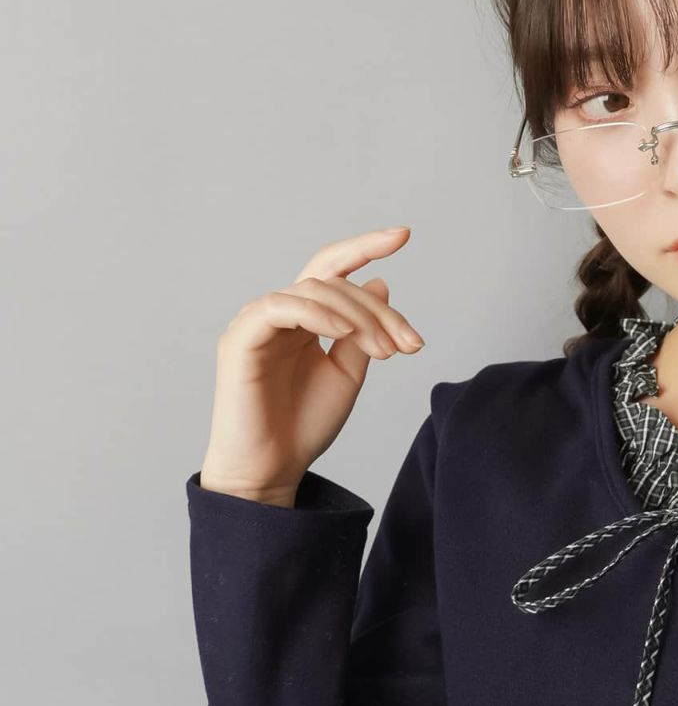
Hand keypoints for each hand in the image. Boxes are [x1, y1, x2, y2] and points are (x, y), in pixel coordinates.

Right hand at [200, 226, 426, 502]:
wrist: (273, 470)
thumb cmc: (304, 427)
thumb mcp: (347, 376)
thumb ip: (361, 333)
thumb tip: (379, 283)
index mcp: (306, 320)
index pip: (333, 269)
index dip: (365, 247)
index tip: (404, 235)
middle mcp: (280, 314)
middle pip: (334, 282)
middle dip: (379, 310)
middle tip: (409, 344)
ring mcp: (258, 323)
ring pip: (313, 291)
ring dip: (358, 318)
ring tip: (385, 352)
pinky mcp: (241, 339)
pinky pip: (280, 307)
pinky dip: (317, 314)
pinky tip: (344, 333)